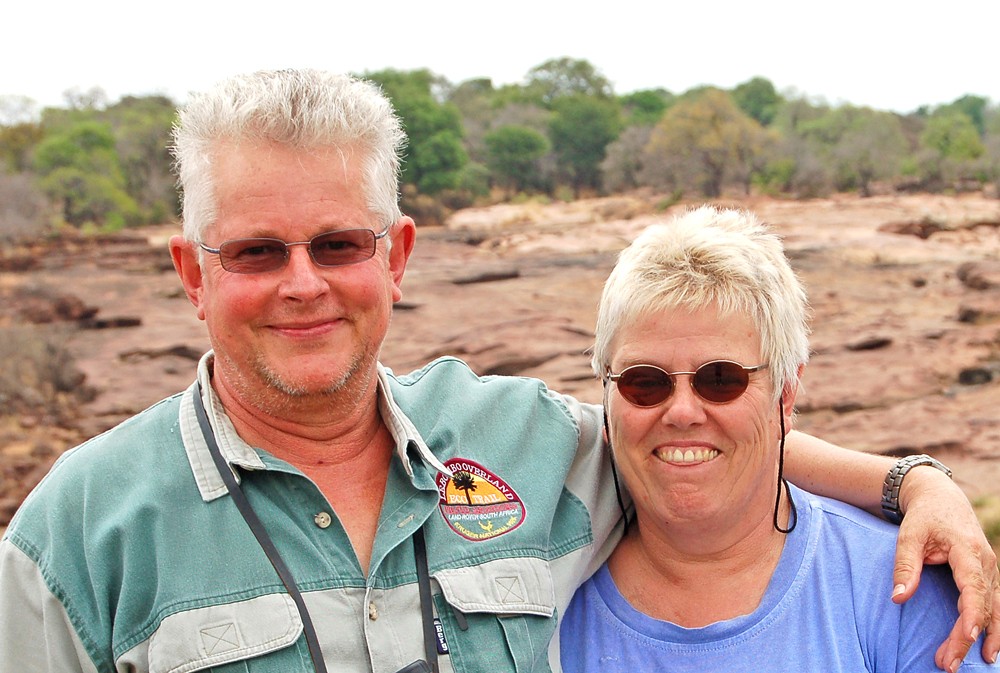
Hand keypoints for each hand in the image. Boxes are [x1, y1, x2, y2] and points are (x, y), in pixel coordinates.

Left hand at [891, 466, 998, 671]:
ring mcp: (990, 571)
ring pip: (993, 610)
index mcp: (968, 551)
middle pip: (983, 606)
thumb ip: (905, 566)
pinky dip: (991, 627)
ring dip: (983, 638)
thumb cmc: (924, 517)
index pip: (974, 587)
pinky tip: (987, 648)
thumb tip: (898, 598)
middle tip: (948, 663)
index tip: (967, 636)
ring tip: (971, 663)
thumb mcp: (908, 535)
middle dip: (968, 637)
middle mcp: (986, 563)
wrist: (941, 498)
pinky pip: (993, 606)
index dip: (972, 613)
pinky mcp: (987, 577)